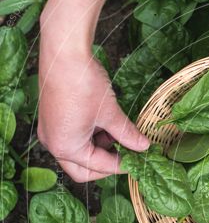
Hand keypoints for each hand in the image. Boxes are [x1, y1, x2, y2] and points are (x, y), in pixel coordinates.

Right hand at [38, 43, 148, 181]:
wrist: (64, 53)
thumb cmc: (84, 83)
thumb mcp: (110, 113)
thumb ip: (127, 134)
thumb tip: (143, 146)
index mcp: (66, 147)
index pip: (98, 166)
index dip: (121, 165)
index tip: (138, 160)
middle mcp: (53, 144)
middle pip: (83, 169)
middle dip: (106, 164)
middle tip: (127, 156)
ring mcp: (51, 132)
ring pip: (78, 153)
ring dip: (100, 149)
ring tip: (120, 135)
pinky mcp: (52, 120)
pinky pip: (72, 138)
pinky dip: (91, 137)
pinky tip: (107, 126)